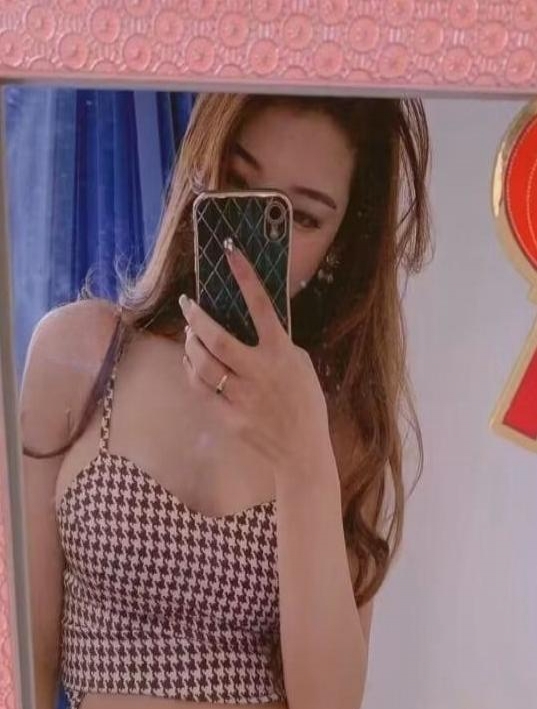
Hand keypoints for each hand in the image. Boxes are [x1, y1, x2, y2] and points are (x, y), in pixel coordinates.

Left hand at [179, 241, 332, 483]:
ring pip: (202, 363)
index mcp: (281, 354)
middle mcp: (259, 372)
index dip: (245, 276)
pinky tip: (190, 361)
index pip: (261, 306)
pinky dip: (191, 370)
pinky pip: (200, 388)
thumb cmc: (306, 404)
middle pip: (217, 338)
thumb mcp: (301, 366)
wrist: (301, 451)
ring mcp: (241, 396)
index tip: (231, 252)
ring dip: (190, 344)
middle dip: (197, 317)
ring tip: (189, 334)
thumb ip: (279, 345)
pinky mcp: (228, 417)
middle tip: (187, 303)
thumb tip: (255, 326)